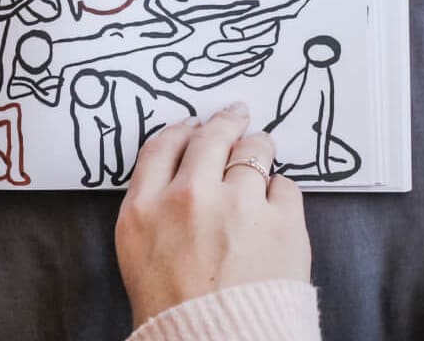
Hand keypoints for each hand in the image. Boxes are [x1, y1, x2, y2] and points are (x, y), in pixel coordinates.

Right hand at [114, 102, 310, 327]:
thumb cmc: (173, 310)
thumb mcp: (137, 250)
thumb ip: (151, 205)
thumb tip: (181, 170)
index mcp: (145, 207)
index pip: (162, 145)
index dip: (182, 128)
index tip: (193, 124)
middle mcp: (188, 197)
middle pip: (210, 137)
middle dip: (226, 121)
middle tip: (237, 114)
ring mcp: (237, 206)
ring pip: (254, 150)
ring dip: (258, 148)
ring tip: (262, 150)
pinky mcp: (281, 223)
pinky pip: (286, 186)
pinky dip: (281, 191)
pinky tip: (274, 204)